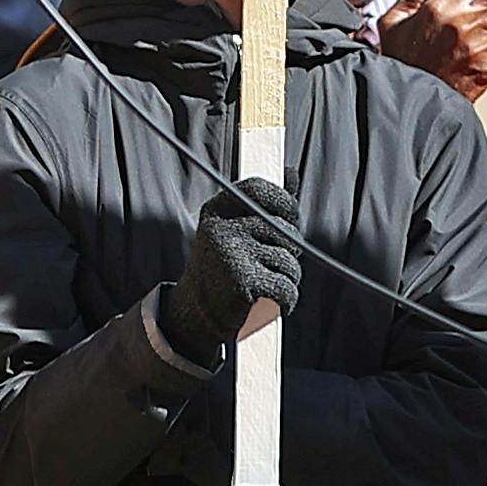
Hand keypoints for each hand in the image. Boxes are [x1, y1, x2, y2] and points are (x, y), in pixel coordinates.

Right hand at [161, 175, 307, 366]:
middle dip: (289, 250)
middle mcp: (221, 228)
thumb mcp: (236, 227)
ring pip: (289, 261)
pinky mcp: (242, 282)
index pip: (261, 189)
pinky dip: (288, 300)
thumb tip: (291, 172)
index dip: (285, 203)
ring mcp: (231, 254)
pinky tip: (274, 303)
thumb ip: (266, 202)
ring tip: (266, 284)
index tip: (290, 219)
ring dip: (288, 278)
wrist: (195, 313)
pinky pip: (287, 287)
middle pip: (284, 229)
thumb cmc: (224, 265)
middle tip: (271, 263)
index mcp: (217, 210)